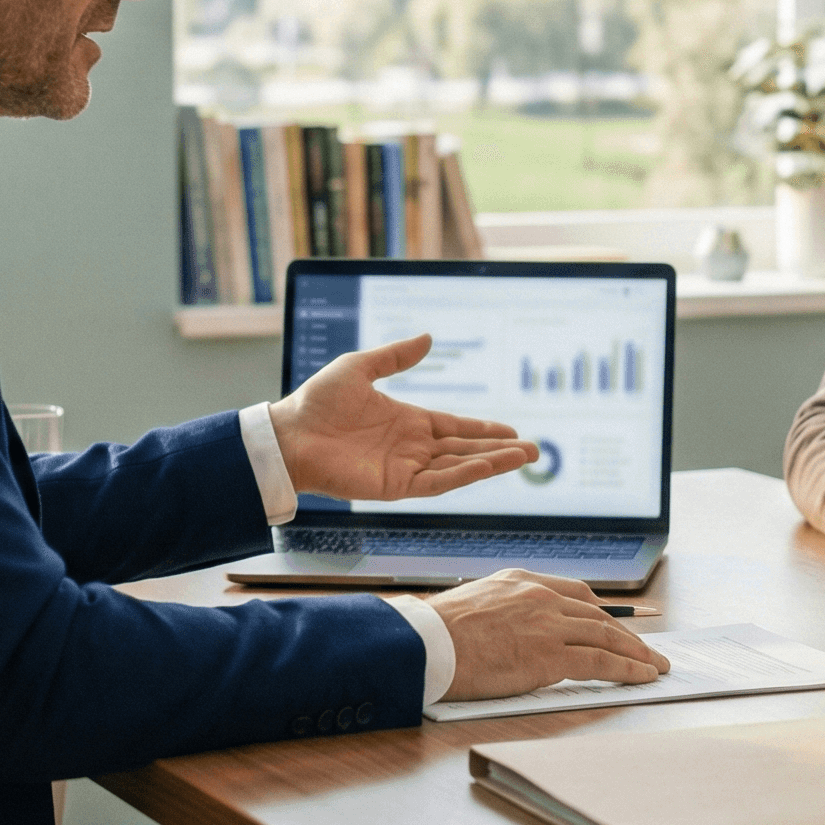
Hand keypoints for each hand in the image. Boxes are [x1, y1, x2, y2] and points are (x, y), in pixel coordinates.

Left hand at [268, 333, 538, 500]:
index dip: (483, 430)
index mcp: (406, 421)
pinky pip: (438, 481)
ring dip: (492, 462)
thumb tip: (428, 338)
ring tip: (525, 457)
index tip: (511, 430)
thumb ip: (395, 356)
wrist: (290, 434)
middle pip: (465, 450)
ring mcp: (406, 468)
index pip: (455, 428)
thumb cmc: (317, 401)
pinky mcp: (395, 486)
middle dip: (500, 450)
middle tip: (534, 450)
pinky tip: (488, 466)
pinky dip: (464, 474)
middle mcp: (411, 447)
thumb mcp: (360, 367)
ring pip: (459, 467)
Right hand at [429, 570, 670, 699]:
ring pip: (606, 637)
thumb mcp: (476, 603)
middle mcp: (541, 598)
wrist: (427, 644)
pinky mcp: (549, 656)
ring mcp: (548, 625)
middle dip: (628, 634)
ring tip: (655, 666)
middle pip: (598, 616)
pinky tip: (642, 676)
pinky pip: (600, 663)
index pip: (576, 593)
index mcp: (523, 581)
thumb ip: (504, 610)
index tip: (617, 622)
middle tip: (648, 649)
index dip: (603, 611)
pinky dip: (627, 669)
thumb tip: (513, 629)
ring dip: (636, 653)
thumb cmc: (437, 632)